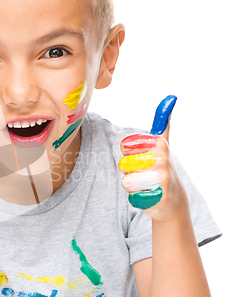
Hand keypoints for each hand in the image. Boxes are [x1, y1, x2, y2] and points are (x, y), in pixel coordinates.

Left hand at [118, 95, 187, 220]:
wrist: (173, 200)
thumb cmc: (162, 168)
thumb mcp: (163, 143)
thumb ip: (163, 122)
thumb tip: (171, 97)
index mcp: (159, 143)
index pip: (125, 146)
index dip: (129, 154)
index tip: (142, 155)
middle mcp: (162, 159)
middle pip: (123, 165)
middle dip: (129, 171)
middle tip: (144, 172)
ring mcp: (161, 179)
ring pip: (126, 181)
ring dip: (132, 185)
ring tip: (146, 184)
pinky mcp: (157, 197)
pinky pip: (132, 197)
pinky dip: (137, 198)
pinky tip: (149, 196)